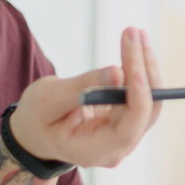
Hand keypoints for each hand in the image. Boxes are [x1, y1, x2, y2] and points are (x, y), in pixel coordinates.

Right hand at [8, 28, 161, 168]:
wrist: (35, 132)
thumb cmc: (36, 118)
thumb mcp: (47, 99)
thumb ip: (83, 86)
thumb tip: (118, 72)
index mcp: (92, 151)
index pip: (128, 128)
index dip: (137, 97)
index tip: (134, 66)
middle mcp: (116, 148)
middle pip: (145, 110)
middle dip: (142, 70)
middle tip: (134, 33)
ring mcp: (125, 135)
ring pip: (149, 100)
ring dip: (144, 65)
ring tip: (135, 34)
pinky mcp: (127, 119)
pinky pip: (141, 94)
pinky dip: (138, 69)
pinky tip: (134, 47)